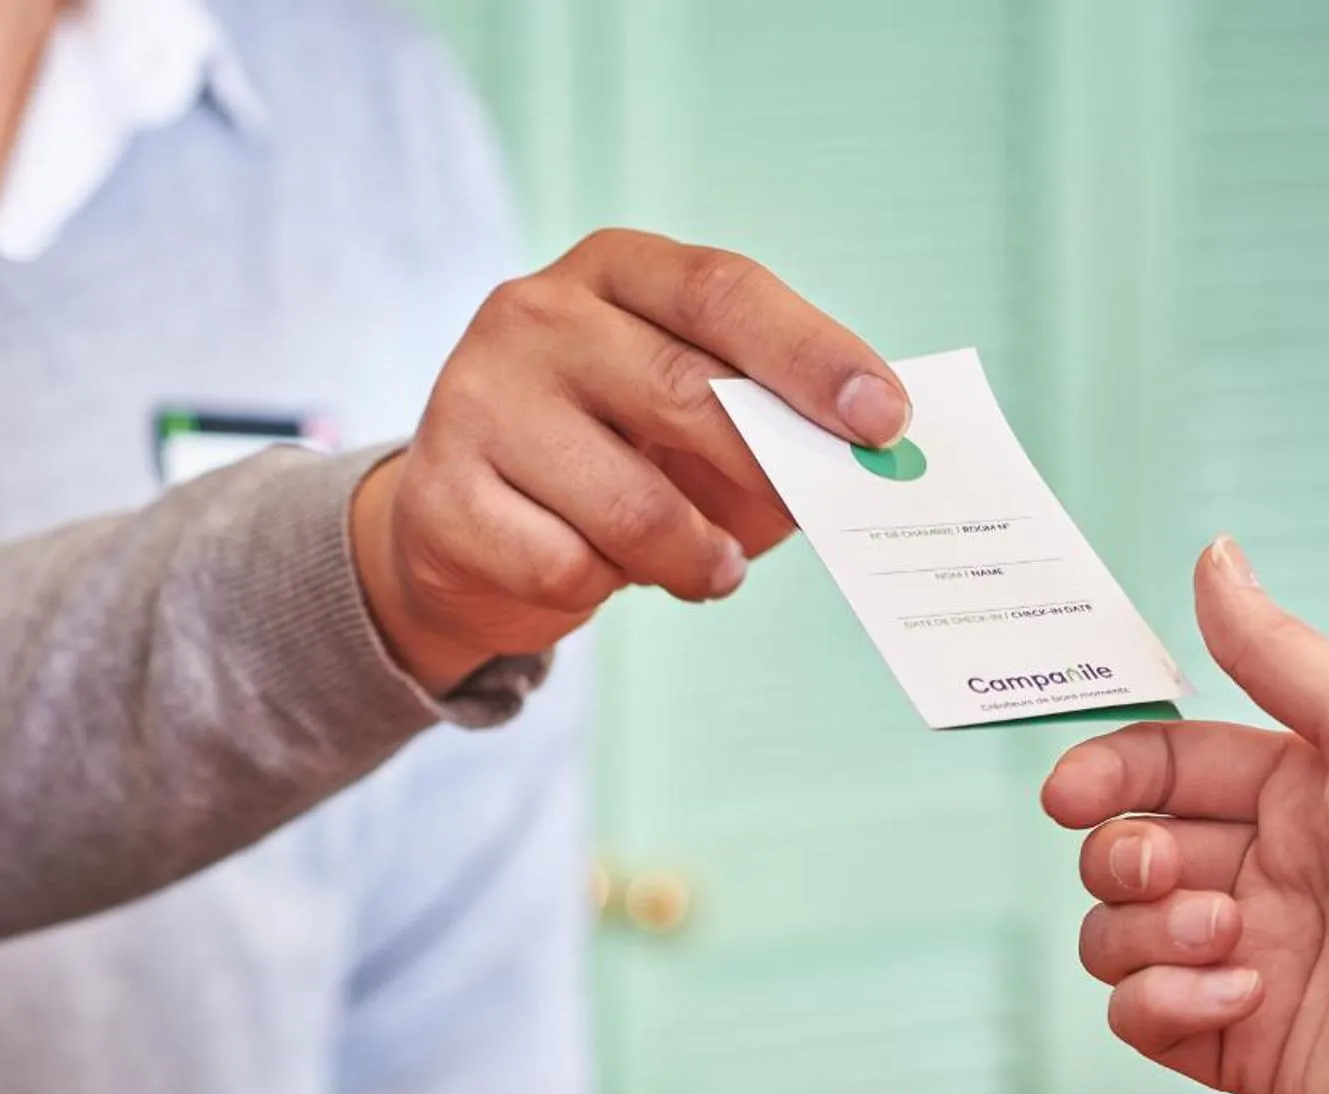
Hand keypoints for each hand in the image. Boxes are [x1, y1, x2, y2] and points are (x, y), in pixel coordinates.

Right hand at [350, 229, 909, 691]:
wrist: (460, 528)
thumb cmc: (610, 461)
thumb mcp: (692, 425)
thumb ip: (773, 427)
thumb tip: (865, 467)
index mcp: (611, 270)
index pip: (721, 291)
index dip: (811, 354)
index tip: (886, 418)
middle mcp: (533, 315)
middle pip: (683, 391)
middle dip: (771, 466)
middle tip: (820, 514)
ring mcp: (476, 399)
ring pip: (631, 506)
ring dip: (697, 557)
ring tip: (711, 567)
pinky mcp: (442, 495)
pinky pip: (567, 567)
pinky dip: (608, 588)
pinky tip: (601, 574)